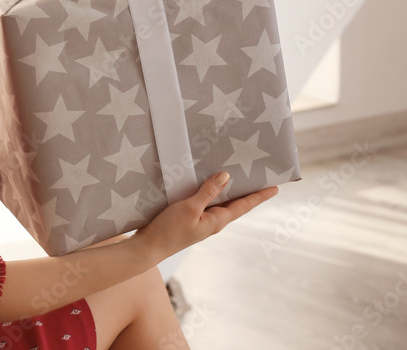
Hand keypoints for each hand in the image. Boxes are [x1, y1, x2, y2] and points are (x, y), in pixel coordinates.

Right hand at [134, 172, 277, 262]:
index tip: (274, 188)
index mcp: (217, 221)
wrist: (149, 246)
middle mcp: (213, 222)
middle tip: (259, 179)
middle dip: (248, 193)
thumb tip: (226, 177)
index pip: (243, 206)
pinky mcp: (189, 219)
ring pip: (220, 203)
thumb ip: (208, 192)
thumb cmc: (169, 229)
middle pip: (235, 205)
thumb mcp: (190, 207)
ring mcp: (201, 221)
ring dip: (229, 192)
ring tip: (236, 179)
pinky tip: (206, 186)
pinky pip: (206, 204)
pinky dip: (211, 193)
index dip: (259, 196)